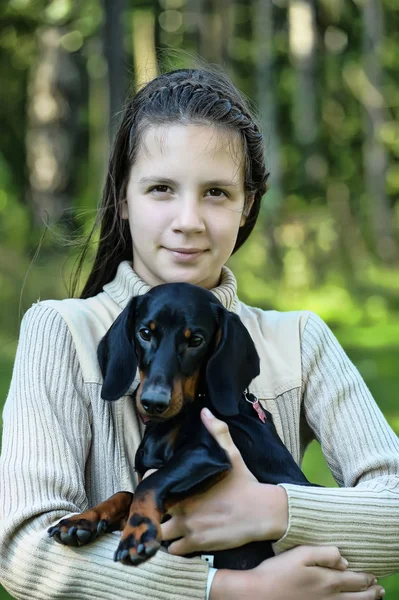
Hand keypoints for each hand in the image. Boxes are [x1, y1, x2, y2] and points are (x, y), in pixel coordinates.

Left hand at [161, 408, 287, 554]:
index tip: (154, 485)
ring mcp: (189, 527)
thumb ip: (216, 431)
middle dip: (153, 511)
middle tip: (158, 509)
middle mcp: (183, 507)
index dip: (150, 484)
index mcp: (186, 485)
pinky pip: (174, 551)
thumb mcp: (232, 453)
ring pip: (160, 533)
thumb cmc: (245, 483)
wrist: (262, 511)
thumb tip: (206, 411)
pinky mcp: (198, 544)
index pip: (153, 483)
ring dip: (161, 531)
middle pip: (153, 512)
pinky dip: (173, 548)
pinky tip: (179, 540)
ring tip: (166, 526)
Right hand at [210, 545, 384, 599]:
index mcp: (328, 581)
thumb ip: (325, 554)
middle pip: (358, 598)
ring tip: (373, 599)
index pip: (355, 580)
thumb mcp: (300, 553)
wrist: (259, 593)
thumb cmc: (278, 571)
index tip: (374, 576)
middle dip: (371, 593)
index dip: (367, 578)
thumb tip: (345, 560)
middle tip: (380, 589)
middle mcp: (329, 598)